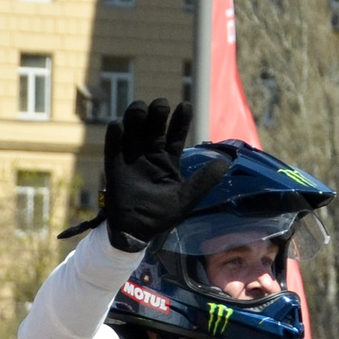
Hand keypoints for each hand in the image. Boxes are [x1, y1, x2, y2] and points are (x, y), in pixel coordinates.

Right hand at [79, 99, 221, 251]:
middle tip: (159, 106)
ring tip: (139, 111)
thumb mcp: (185, 199)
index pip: (175, 134)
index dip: (180, 120)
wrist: (135, 232)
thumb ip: (203, 181)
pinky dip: (114, 135)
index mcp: (167, 160)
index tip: (185, 106)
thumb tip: (225, 163)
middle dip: (156, 112)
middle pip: (153, 126)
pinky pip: (112, 147)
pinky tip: (117, 125)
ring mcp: (131, 158)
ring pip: (132, 129)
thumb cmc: (161, 217)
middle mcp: (149, 154)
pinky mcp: (113, 166)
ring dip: (135, 116)